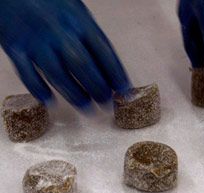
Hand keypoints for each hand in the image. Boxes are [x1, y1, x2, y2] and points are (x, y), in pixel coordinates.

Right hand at [0, 0, 130, 109]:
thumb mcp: (74, 8)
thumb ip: (88, 34)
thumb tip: (109, 69)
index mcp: (78, 19)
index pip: (103, 51)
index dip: (116, 74)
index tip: (125, 91)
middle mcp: (59, 31)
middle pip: (83, 66)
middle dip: (98, 88)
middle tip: (107, 103)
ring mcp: (35, 40)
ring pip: (57, 74)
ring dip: (74, 94)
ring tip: (86, 107)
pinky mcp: (13, 46)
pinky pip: (26, 73)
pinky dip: (37, 89)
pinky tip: (48, 101)